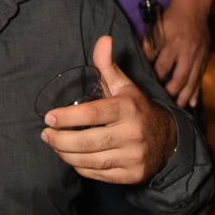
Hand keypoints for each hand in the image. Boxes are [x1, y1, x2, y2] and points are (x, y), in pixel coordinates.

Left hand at [40, 36, 176, 184]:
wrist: (168, 140)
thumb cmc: (137, 109)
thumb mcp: (124, 85)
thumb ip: (107, 65)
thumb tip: (103, 39)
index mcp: (127, 108)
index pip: (91, 114)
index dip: (66, 117)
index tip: (48, 117)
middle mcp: (132, 133)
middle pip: (86, 142)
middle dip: (60, 140)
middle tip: (46, 134)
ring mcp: (133, 157)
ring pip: (90, 161)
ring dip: (65, 154)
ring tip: (54, 144)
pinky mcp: (132, 176)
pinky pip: (98, 174)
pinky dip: (80, 167)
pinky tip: (72, 158)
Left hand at [152, 0, 212, 107]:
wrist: (193, 8)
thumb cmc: (171, 18)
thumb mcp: (157, 29)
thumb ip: (148, 46)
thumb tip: (139, 62)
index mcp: (173, 43)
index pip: (163, 66)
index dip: (155, 78)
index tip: (146, 88)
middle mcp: (188, 52)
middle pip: (180, 77)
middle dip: (171, 92)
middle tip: (162, 103)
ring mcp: (198, 56)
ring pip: (192, 81)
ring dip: (184, 96)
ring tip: (177, 108)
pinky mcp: (204, 59)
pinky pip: (200, 78)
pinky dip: (196, 91)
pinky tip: (191, 103)